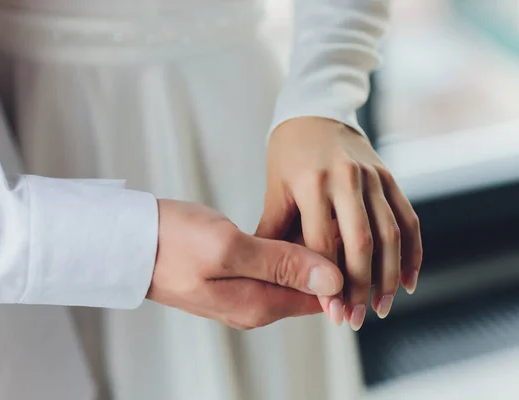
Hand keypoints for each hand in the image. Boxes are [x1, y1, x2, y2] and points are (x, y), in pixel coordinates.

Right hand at [147, 199, 343, 329]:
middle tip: (333, 215)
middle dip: (326, 259)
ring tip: (314, 215)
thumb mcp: (229, 248)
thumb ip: (281, 264)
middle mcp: (255, 308)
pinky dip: (284, 250)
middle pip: (308, 289)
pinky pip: (271, 270)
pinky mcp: (231, 279)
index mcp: (259, 305)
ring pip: (290, 277)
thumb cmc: (172, 241)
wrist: (127, 241)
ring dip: (305, 252)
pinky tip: (285, 227)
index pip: (320, 297)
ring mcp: (242, 295)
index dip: (341, 269)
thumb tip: (332, 281)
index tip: (346, 231)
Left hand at [256, 117, 422, 329]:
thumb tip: (262, 273)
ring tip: (383, 308)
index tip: (331, 313)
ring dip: (389, 276)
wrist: (315, 112)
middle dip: (360, 286)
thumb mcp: (275, 188)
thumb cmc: (287, 155)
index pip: (323, 242)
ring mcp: (372, 176)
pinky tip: (408, 280)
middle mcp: (346, 178)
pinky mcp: (389, 177)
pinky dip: (412, 251)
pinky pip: (407, 218)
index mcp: (312, 183)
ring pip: (389, 233)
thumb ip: (273, 229)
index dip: (327, 281)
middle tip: (357, 320)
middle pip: (360, 242)